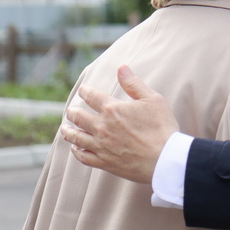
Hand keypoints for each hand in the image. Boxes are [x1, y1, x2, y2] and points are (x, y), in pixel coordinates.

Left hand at [61, 65, 177, 183]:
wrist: (165, 159)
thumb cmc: (161, 128)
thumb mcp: (153, 100)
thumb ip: (134, 84)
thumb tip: (121, 68)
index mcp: (112, 109)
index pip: (91, 96)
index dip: (85, 91)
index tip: (83, 90)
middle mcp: (102, 127)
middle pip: (78, 117)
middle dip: (73, 112)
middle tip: (71, 110)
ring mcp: (101, 146)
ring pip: (76, 138)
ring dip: (68, 131)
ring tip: (65, 129)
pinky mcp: (104, 162)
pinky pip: (83, 157)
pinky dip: (76, 152)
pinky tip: (76, 149)